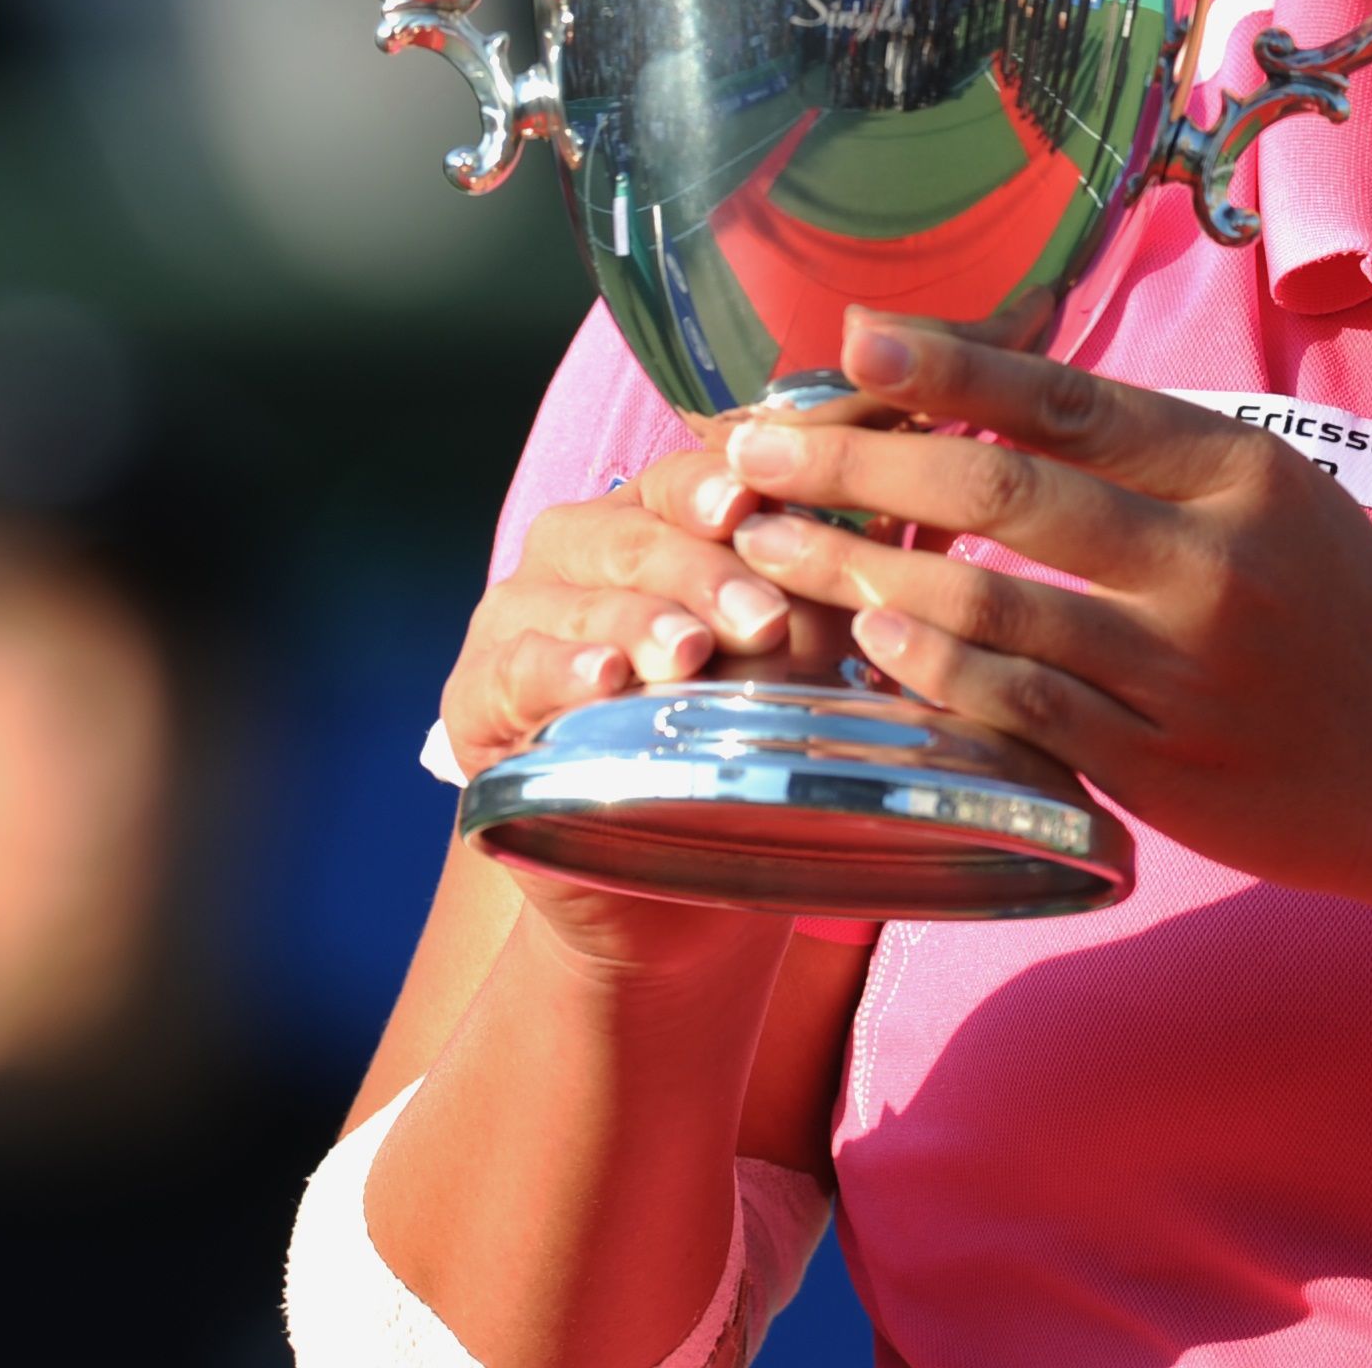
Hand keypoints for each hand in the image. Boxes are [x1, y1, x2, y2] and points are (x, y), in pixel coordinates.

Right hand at [433, 442, 846, 971]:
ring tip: (688, 653)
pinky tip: (603, 678)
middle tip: (762, 620)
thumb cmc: (745, 750)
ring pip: (580, 595)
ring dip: (641, 621)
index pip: (688, 478)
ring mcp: (517, 617)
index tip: (760, 502)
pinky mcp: (475, 696)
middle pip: (639, 534)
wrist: (672, 892)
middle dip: (705, 572)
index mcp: (654, 521)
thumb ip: (829, 598)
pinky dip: (559, 668)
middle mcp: (578, 553)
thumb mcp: (800, 666)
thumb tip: (896, 533)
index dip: (720, 484)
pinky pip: (516, 667)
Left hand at [710, 312, 1371, 903]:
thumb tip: (998, 397)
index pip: (1068, 398)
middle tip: (759, 451)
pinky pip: (1018, 709)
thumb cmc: (1340, 616)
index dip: (947, 366)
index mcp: (1239, 471)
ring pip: (992, 606)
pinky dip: (932, 671)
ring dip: (864, 573)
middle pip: (1004, 491)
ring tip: (780, 548)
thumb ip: (1153, 457)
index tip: (848, 340)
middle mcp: (1213, 559)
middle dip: (862, 464)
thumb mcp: (1276, 500)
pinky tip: (869, 643)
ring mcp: (1185, 668)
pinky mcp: (1162, 765)